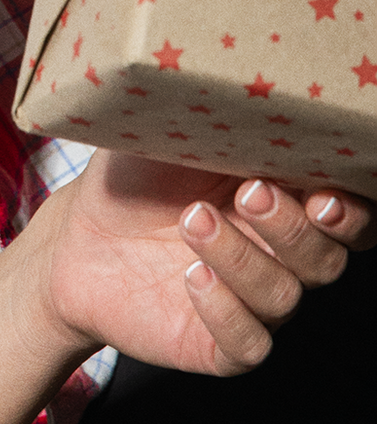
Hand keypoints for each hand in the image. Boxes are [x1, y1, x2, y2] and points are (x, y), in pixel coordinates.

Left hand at [37, 150, 370, 377]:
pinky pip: (247, 343)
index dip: (354, 211)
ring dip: (243, 258)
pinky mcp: (215, 343)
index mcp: (287, 201)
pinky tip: (192, 276)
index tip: (325, 190)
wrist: (74, 237)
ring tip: (193, 219)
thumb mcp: (174, 134)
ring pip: (283, 296)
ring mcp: (250, 302)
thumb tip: (256, 80)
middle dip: (294, 227)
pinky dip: (226, 311)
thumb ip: (225, 120)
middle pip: (326, 258)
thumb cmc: (136, 177)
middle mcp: (279, 256)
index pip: (352, 215)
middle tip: (252, 192)